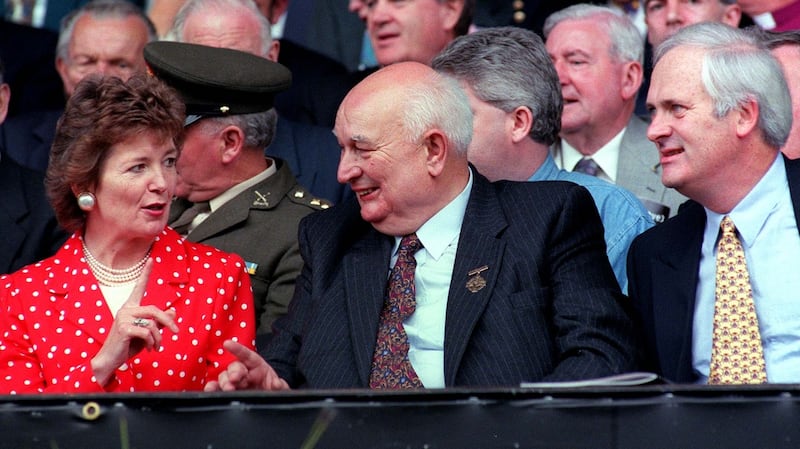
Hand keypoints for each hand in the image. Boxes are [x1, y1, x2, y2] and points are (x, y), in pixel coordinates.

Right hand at [91, 259, 178, 385]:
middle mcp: (126, 309)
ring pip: (153, 324)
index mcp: (130, 308)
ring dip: (159, 338)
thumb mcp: (146, 332)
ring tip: (156, 347)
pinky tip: (148, 349)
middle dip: (168, 322)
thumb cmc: (127, 345)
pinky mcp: (124, 328)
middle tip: (176, 332)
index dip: (146, 273)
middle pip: (155, 310)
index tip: (151, 259)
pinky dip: (152, 342)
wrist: (110, 360)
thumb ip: (158, 322)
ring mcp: (123, 318)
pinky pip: (147, 332)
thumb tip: (173, 311)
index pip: (139, 287)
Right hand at [204, 340, 289, 391]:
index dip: (237, 349)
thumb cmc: (272, 389)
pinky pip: (218, 388)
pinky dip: (213, 388)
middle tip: (235, 379)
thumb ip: (280, 385)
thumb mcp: (280, 387)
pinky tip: (210, 389)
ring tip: (228, 388)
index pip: (246, 354)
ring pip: (225, 377)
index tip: (227, 344)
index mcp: (257, 365)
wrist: (269, 400)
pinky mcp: (228, 392)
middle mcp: (244, 372)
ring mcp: (235, 382)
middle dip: (234, 371)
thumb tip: (276, 384)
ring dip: (224, 381)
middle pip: (235, 367)